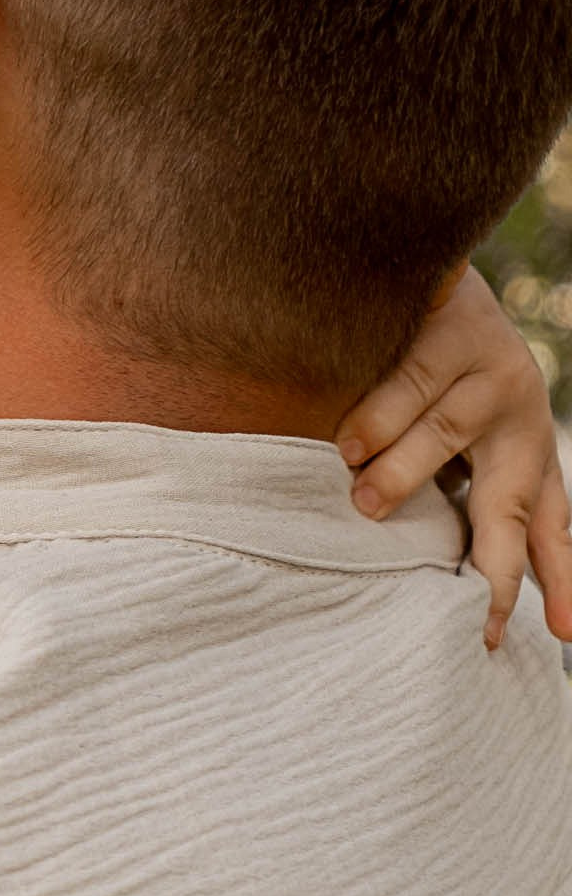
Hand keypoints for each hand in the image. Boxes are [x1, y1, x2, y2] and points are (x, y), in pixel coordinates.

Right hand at [336, 265, 571, 650]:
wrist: (408, 259)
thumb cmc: (418, 368)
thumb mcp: (447, 441)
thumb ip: (449, 494)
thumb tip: (433, 568)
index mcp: (525, 448)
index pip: (549, 524)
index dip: (553, 581)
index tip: (545, 635)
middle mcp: (523, 413)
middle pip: (516, 501)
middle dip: (500, 563)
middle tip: (482, 613)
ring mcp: (493, 368)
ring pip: (446, 436)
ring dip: (400, 475)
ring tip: (362, 504)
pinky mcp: (457, 330)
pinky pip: (411, 386)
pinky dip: (374, 418)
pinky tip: (344, 442)